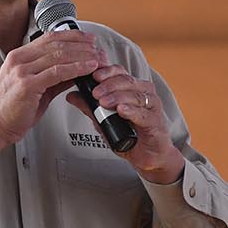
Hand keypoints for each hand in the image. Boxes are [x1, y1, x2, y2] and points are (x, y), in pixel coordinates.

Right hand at [0, 30, 103, 160]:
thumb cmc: (11, 109)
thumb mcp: (34, 87)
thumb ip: (54, 76)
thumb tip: (76, 70)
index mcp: (19, 56)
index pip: (50, 38)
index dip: (72, 36)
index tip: (88, 39)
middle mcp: (19, 59)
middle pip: (57, 44)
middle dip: (82, 45)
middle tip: (98, 49)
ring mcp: (21, 71)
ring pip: (59, 56)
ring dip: (83, 56)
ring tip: (98, 58)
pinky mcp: (27, 85)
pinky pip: (57, 72)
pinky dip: (76, 69)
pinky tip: (88, 69)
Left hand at [67, 65, 185, 183]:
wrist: (148, 156)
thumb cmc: (129, 135)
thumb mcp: (104, 120)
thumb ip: (89, 107)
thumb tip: (71, 95)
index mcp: (133, 88)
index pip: (120, 72)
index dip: (107, 71)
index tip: (93, 75)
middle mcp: (144, 93)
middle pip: (127, 81)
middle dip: (108, 85)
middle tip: (94, 92)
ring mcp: (152, 106)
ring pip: (135, 95)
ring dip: (118, 97)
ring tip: (103, 102)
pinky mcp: (155, 122)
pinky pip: (143, 113)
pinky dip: (131, 111)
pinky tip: (121, 110)